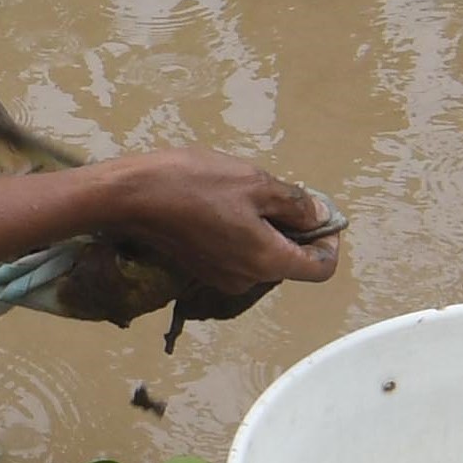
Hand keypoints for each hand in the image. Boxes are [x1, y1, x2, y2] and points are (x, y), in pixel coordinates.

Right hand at [85, 151, 342, 300]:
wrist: (132, 197)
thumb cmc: (196, 184)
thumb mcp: (255, 183)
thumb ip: (295, 204)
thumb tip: (319, 216)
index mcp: (267, 261)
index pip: (320, 269)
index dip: (329, 242)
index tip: (320, 212)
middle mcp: (249, 279)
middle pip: (291, 262)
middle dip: (296, 229)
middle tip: (281, 191)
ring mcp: (223, 277)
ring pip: (264, 256)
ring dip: (268, 228)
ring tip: (247, 192)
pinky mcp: (203, 269)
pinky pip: (240, 255)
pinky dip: (245, 233)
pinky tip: (224, 203)